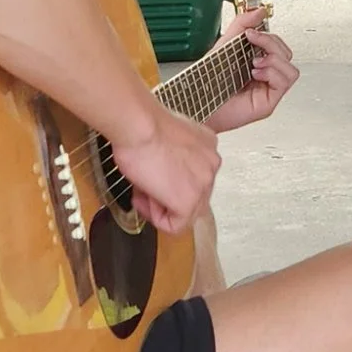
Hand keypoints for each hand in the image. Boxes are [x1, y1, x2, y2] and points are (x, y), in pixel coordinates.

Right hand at [104, 103, 218, 237]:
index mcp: (208, 147)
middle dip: (166, 196)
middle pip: (193, 196)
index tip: (152, 175)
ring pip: (186, 213)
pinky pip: (175, 226)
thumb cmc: (143, 126)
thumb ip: (175, 158)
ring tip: (143, 192)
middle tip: (145, 187)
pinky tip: (144, 200)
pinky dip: (156, 219)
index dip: (168, 181)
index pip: (194, 177)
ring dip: (160, 207)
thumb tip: (164, 174)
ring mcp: (204, 184)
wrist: (139, 125)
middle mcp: (212, 164)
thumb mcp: (168, 138)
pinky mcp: (189, 201)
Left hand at [200, 3, 295, 131]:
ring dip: (274, 60)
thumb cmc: (207, 80)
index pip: (277, 45)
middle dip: (271, 44)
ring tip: (255, 62)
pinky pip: (285, 82)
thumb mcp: (225, 44)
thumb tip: (259, 11)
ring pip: (290, 69)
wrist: (198, 100)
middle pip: (286, 54)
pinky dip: (273, 73)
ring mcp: (267, 89)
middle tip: (254, 42)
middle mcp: (264, 76)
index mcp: (256, 61)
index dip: (269, 36)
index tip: (252, 32)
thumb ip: (242, 25)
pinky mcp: (268, 102)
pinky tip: (256, 74)